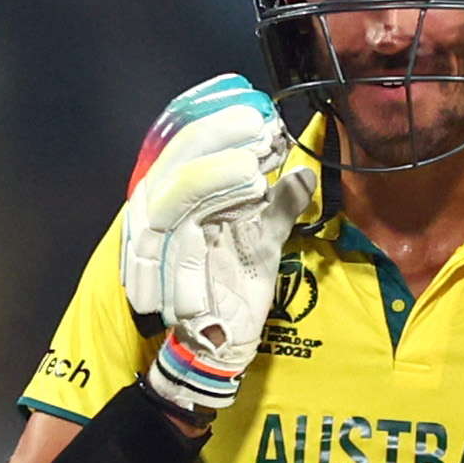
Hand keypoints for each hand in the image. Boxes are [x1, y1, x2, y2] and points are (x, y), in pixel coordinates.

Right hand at [122, 77, 317, 414]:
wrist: (220, 347)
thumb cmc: (235, 291)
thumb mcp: (264, 240)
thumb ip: (280, 205)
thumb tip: (303, 170)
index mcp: (181, 196)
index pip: (190, 145)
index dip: (223, 124)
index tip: (263, 115)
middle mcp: (161, 209)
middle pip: (180, 153)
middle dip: (222, 134)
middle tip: (263, 127)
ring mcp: (160, 235)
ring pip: (180, 183)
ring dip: (224, 163)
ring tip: (262, 155)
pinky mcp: (168, 262)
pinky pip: (187, 220)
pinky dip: (219, 196)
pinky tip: (255, 185)